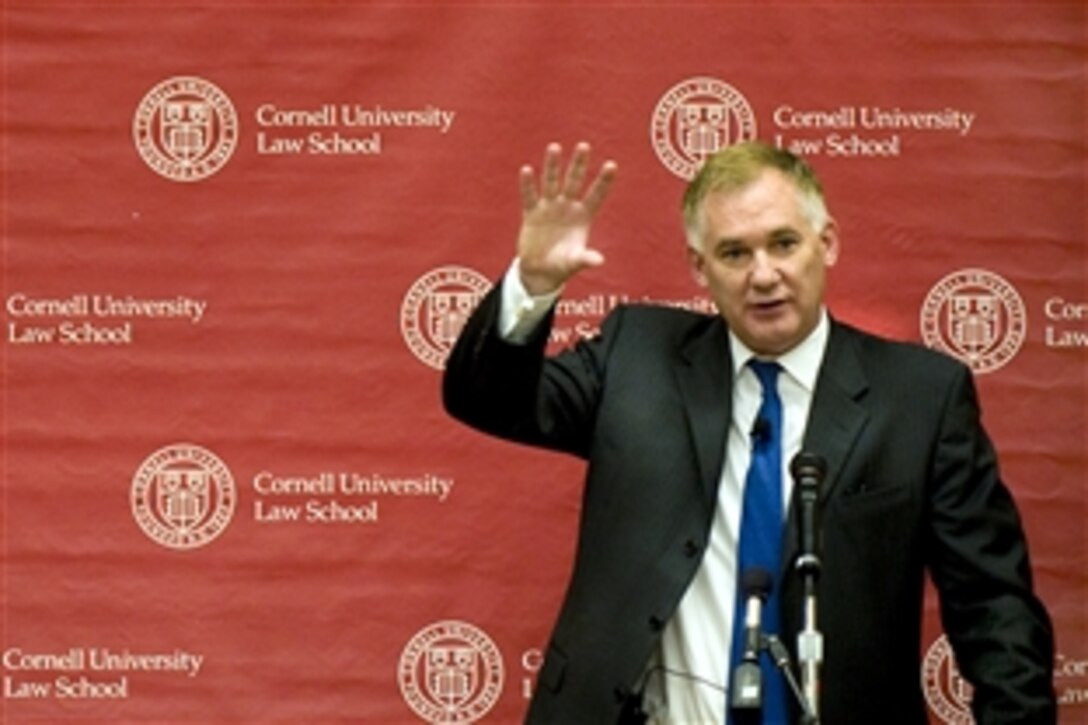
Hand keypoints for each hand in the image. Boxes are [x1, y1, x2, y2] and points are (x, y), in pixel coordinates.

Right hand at [516, 142, 616, 294]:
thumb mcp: (574, 262)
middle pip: (574, 181)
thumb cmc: (562, 265)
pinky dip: (528, 185)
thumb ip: (585, 258)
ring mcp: (549, 208)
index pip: (595, 195)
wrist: (540, 271)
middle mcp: (567, 207)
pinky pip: (530, 196)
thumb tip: (599, 261)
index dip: (603, 181)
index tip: (611, 164)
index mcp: (583, 216)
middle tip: (584, 145)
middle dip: (578, 164)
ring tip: (555, 147)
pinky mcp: (532, 213)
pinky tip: (527, 170)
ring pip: (552, 182)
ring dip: (553, 166)